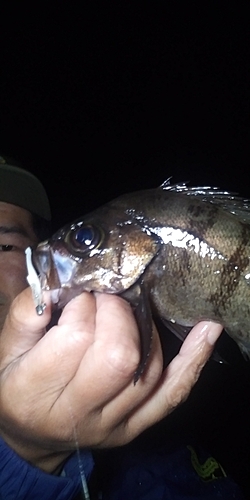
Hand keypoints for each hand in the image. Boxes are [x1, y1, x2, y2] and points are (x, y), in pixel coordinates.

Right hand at [0, 288, 222, 473]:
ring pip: (148, 369)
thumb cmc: (16, 384)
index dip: (83, 305)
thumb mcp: (4, 348)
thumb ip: (26, 313)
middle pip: (119, 357)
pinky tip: (207, 330)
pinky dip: (193, 360)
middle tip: (105, 299)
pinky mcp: (136, 426)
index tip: (80, 295)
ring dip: (144, 327)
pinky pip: (173, 395)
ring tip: (127, 309)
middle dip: (118, 313)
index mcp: (34, 391)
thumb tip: (61, 282)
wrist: (30, 434)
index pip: (75, 339)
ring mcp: (112, 424)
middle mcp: (76, 414)